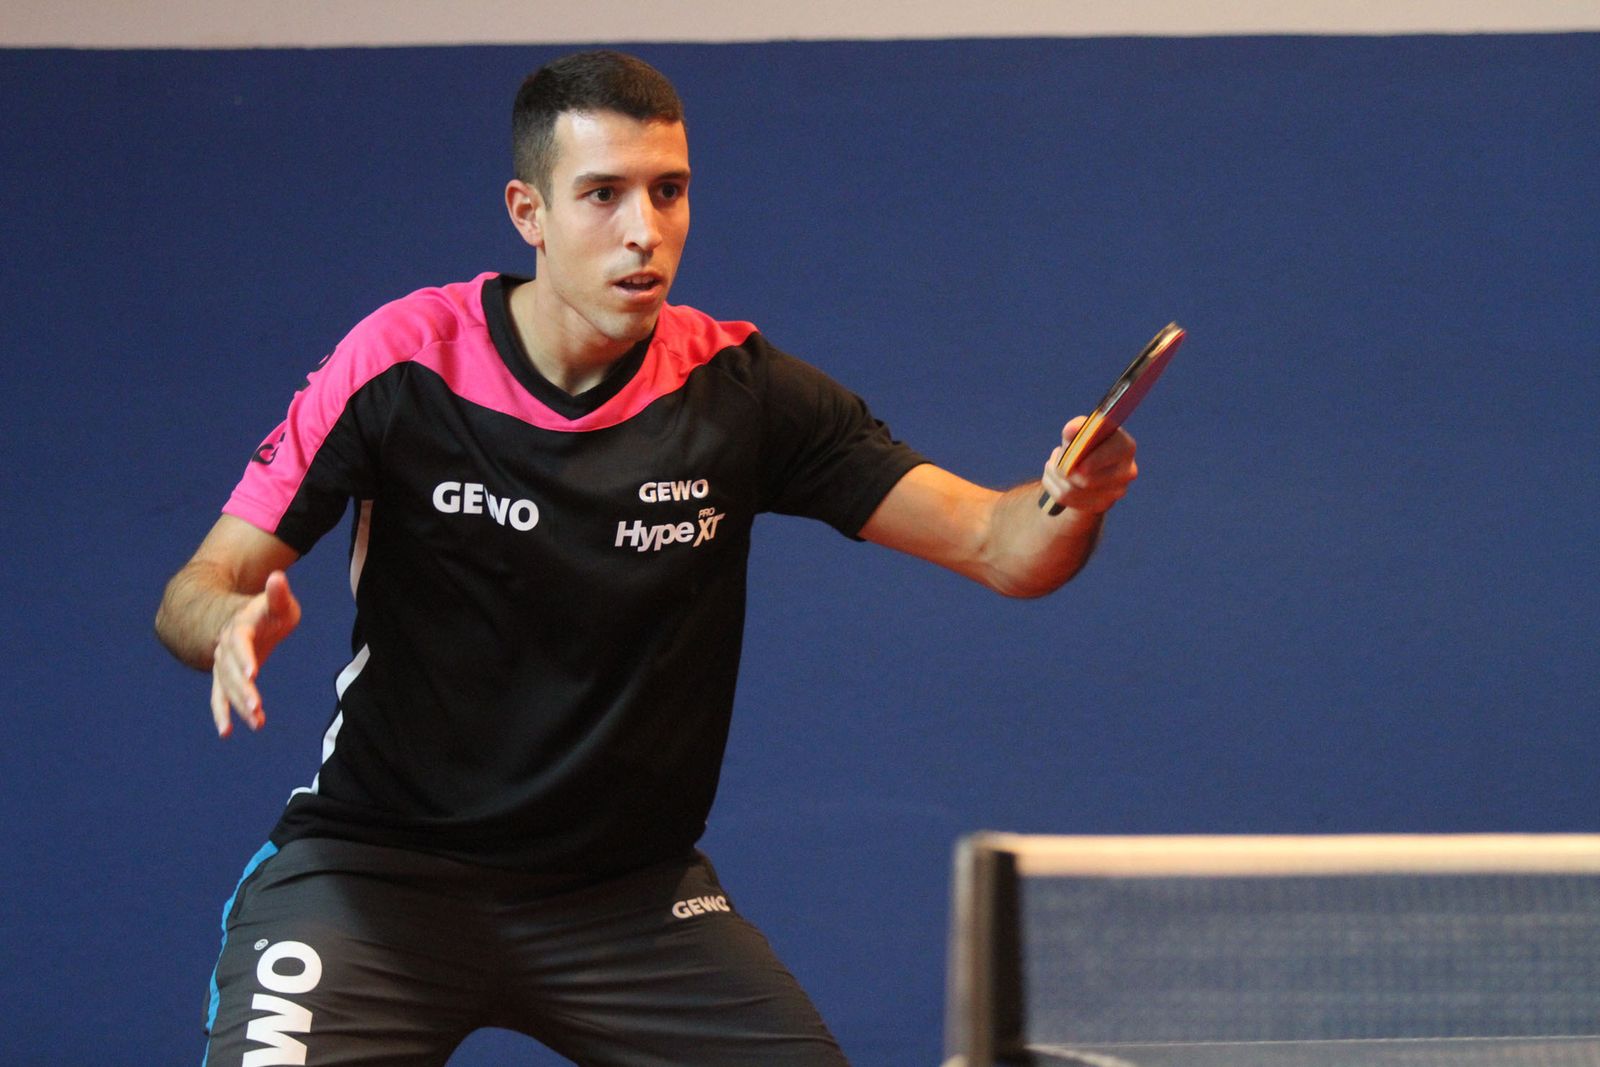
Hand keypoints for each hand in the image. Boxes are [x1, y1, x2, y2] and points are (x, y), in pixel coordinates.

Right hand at [209, 570, 301, 737]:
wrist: (241, 615)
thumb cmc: (267, 609)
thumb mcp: (278, 601)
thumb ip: (278, 594)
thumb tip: (278, 576)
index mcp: (239, 627)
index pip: (239, 643)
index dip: (244, 658)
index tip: (252, 674)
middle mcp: (225, 646)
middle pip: (230, 670)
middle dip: (242, 690)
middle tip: (256, 708)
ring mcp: (221, 663)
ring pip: (225, 687)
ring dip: (237, 706)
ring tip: (256, 724)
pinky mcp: (223, 676)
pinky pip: (219, 696)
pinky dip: (222, 713)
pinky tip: (226, 733)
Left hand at [1040, 415, 1138, 517]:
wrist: (1086, 469)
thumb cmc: (1084, 445)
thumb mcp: (1079, 433)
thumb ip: (1076, 428)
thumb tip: (1071, 430)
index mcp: (1126, 446)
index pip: (1113, 452)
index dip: (1091, 456)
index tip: (1072, 457)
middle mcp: (1127, 471)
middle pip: (1087, 479)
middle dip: (1065, 468)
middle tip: (1059, 461)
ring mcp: (1116, 492)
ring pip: (1072, 489)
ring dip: (1056, 475)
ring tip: (1056, 465)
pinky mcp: (1101, 505)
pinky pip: (1066, 499)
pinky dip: (1054, 486)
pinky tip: (1059, 478)